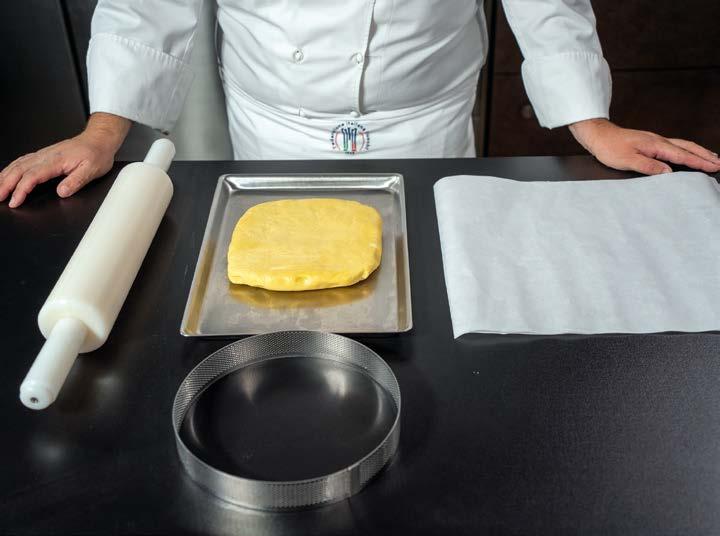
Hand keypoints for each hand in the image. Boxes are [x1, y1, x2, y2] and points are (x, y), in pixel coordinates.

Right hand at [0, 112, 130, 207]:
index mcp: (56, 160)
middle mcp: (46, 156)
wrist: (99, 139)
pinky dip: (11, 169)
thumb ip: (76, 181)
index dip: (21, 189)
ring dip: (5, 176)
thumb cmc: (96, 154)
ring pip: (18, 164)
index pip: (33, 176)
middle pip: (19, 169)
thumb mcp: (92, 170)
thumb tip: (62, 192)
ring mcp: (43, 154)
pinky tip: (6, 175)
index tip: (15, 201)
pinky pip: (22, 161)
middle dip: (5, 184)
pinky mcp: (44, 155)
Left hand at [569, 118, 719, 174]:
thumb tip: (668, 172)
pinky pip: (674, 145)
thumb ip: (648, 166)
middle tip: (719, 163)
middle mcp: (658, 141)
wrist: (598, 135)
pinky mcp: (650, 142)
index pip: (682, 156)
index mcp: (655, 145)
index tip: (714, 167)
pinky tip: (686, 153)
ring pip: (682, 145)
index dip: (699, 162)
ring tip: (710, 157)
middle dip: (705, 156)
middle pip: (688, 148)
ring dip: (698, 152)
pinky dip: (686, 150)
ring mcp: (655, 140)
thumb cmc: (609, 147)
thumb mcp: (627, 160)